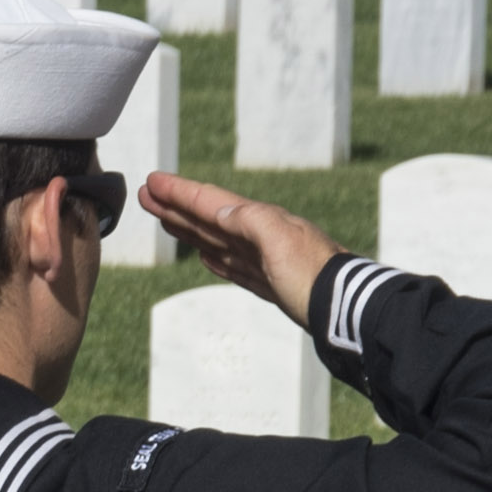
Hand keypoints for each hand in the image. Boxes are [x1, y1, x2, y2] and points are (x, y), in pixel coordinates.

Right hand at [146, 173, 345, 317]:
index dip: (181, 192)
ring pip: (218, 240)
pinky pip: (234, 266)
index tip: (152, 182)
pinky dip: (216, 258)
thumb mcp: (279, 240)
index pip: (212, 203)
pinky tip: (207, 255)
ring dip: (190, 229)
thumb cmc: (313, 275)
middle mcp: (261, 237)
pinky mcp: (270, 284)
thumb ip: (248, 220)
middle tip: (147, 196)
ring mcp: (264, 261)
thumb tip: (218, 211)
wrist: (344, 309)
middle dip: (178, 207)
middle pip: (209, 219)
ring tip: (167, 220)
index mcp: (260, 222)